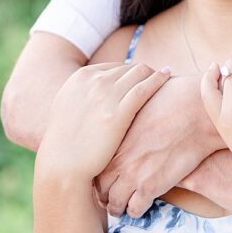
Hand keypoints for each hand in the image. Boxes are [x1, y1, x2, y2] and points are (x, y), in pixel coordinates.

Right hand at [37, 62, 171, 182]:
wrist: (63, 165)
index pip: (115, 67)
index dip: (130, 73)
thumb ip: (85, 93)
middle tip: (158, 78)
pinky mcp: (119, 111)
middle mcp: (93, 81)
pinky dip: (159, 79)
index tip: (141, 79)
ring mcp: (106, 94)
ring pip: (139, 72)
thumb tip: (101, 89)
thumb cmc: (67, 142)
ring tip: (165, 77)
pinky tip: (168, 76)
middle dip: (144, 72)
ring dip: (153, 73)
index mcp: (81, 77)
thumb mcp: (70, 106)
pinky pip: (145, 87)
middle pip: (129, 68)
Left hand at [95, 73, 222, 217]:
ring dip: (117, 208)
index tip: (102, 178)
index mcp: (113, 139)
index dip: (96, 174)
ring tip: (121, 208)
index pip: (94, 164)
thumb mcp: (141, 100)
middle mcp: (118, 159)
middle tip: (107, 198)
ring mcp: (133, 175)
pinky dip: (136, 210)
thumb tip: (130, 101)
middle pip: (99, 188)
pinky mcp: (151, 187)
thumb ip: (130, 108)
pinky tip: (142, 206)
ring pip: (114, 203)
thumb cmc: (174, 100)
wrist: (195, 112)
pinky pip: (135, 209)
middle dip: (102, 195)